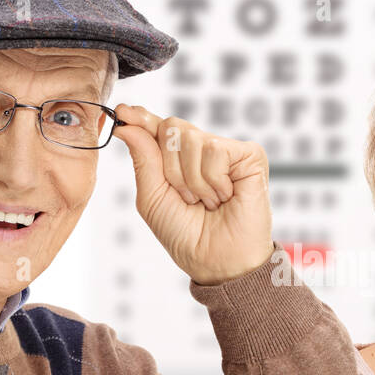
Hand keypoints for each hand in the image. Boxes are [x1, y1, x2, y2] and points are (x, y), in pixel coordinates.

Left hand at [112, 105, 273, 284]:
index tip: (123, 112)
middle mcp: (203, 149)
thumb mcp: (152, 198)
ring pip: (192, 139)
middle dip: (171, 169)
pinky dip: (213, 180)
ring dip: (193, 181)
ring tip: (209, 202)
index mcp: (179, 159)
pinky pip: (215, 149)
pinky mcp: (250, 155)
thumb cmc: (187, 236)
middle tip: (188, 198)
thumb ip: (143, 159)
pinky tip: (226, 196)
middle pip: (171, 128)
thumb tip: (127, 125)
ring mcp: (228, 150)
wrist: (218, 262)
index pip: (158, 127)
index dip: (141, 118)